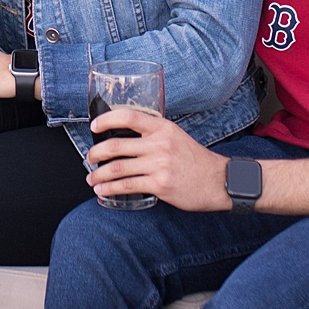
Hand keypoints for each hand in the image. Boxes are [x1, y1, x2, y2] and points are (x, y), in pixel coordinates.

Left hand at [85, 111, 237, 211]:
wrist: (219, 181)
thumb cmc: (196, 160)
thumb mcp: (176, 137)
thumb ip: (154, 135)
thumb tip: (126, 139)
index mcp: (162, 128)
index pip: (129, 117)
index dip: (106, 120)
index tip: (94, 127)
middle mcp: (160, 144)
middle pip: (116, 145)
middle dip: (95, 153)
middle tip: (89, 158)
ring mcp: (159, 165)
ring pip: (118, 168)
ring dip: (98, 175)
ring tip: (92, 179)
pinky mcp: (160, 185)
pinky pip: (127, 186)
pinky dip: (110, 189)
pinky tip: (103, 191)